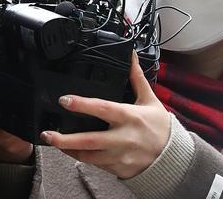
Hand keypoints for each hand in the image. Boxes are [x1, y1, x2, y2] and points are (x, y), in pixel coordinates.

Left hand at [39, 52, 169, 178]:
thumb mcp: (150, 100)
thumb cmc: (161, 127)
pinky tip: (72, 151)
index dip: (82, 105)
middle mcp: (124, 138)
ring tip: (53, 141)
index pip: (102, 109)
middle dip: (65, 139)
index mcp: (129, 117)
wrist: (175, 159)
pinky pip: (97, 165)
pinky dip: (82, 158)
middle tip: (46, 134)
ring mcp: (121, 156)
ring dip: (69, 150)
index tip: (64, 100)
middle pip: (90, 140)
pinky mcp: (119, 168)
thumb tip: (131, 55)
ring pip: (89, 157)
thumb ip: (136, 78)